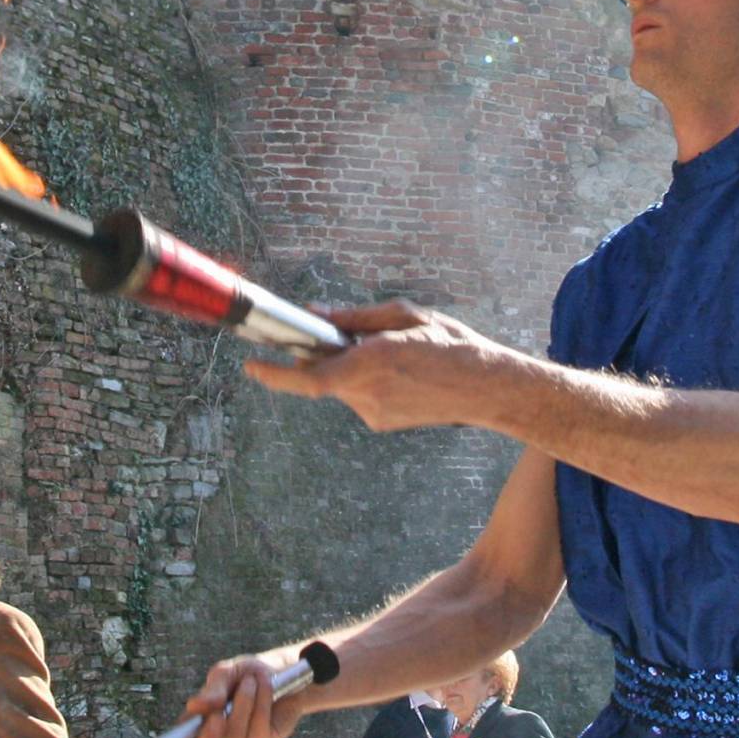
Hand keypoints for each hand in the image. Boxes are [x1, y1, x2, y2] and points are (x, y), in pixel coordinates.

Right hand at [182, 655, 304, 737]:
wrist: (284, 672)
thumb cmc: (247, 675)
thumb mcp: (226, 674)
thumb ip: (211, 690)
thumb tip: (194, 706)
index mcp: (195, 730)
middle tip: (217, 716)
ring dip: (243, 703)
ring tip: (251, 681)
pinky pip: (256, 730)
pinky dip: (261, 702)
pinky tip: (265, 686)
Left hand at [244, 301, 507, 431]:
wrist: (487, 389)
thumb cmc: (451, 344)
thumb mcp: (406, 316)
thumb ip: (356, 316)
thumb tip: (317, 314)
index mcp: (371, 362)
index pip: (309, 377)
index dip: (275, 373)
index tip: (251, 364)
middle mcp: (367, 393)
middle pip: (325, 373)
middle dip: (326, 353)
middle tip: (345, 334)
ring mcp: (374, 413)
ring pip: (342, 383)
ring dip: (352, 365)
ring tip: (394, 353)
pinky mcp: (382, 423)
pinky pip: (359, 395)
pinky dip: (367, 379)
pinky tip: (402, 372)